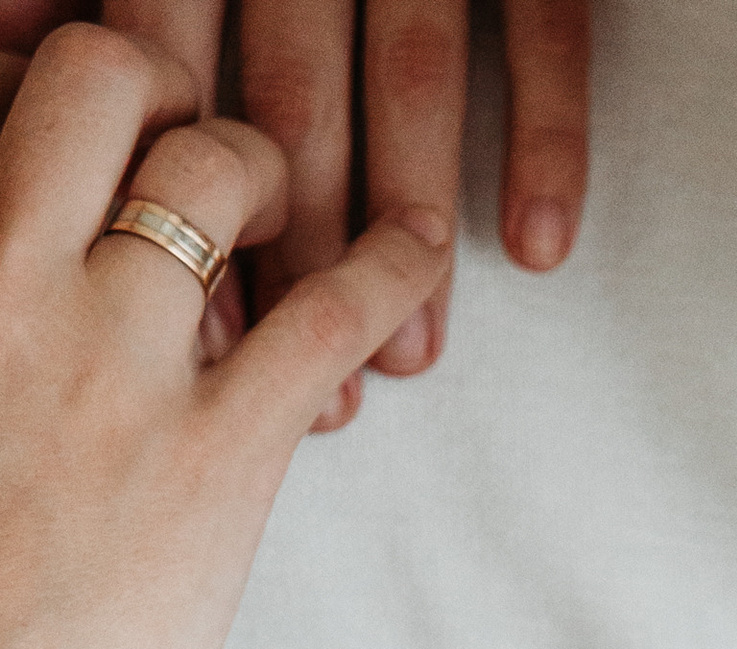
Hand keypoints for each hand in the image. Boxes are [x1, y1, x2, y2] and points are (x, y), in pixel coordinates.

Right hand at [0, 26, 449, 648]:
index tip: (70, 116)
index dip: (42, 81)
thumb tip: (33, 291)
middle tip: (188, 131)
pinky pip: (328, 316)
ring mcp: (115, 358)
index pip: (0, 91)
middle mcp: (5, 275)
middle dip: (160, 80)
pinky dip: (391, 266)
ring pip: (217, 167)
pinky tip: (421, 247)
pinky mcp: (217, 453)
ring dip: (266, 167)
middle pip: (103, 78)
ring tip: (284, 200)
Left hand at [26, 0, 587, 401]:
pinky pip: (541, 24)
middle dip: (299, 250)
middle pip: (289, 89)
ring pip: (410, 71)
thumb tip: (14, 47)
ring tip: (418, 356)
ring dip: (412, 224)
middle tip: (313, 388)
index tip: (195, 326)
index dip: (181, 199)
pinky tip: (540, 249)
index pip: (173, 58)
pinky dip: (546, 136)